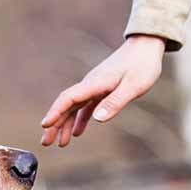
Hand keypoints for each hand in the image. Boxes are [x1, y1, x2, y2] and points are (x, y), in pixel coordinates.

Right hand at [40, 35, 165, 146]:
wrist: (146, 46)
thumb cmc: (142, 64)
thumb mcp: (134, 85)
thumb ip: (115, 101)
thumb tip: (97, 118)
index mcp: (94, 83)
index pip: (68, 98)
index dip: (55, 112)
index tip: (45, 125)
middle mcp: (89, 85)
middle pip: (65, 105)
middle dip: (54, 123)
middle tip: (45, 142)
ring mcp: (93, 87)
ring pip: (73, 108)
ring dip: (64, 124)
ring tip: (59, 143)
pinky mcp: (100, 90)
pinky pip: (84, 107)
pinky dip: (79, 120)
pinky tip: (76, 133)